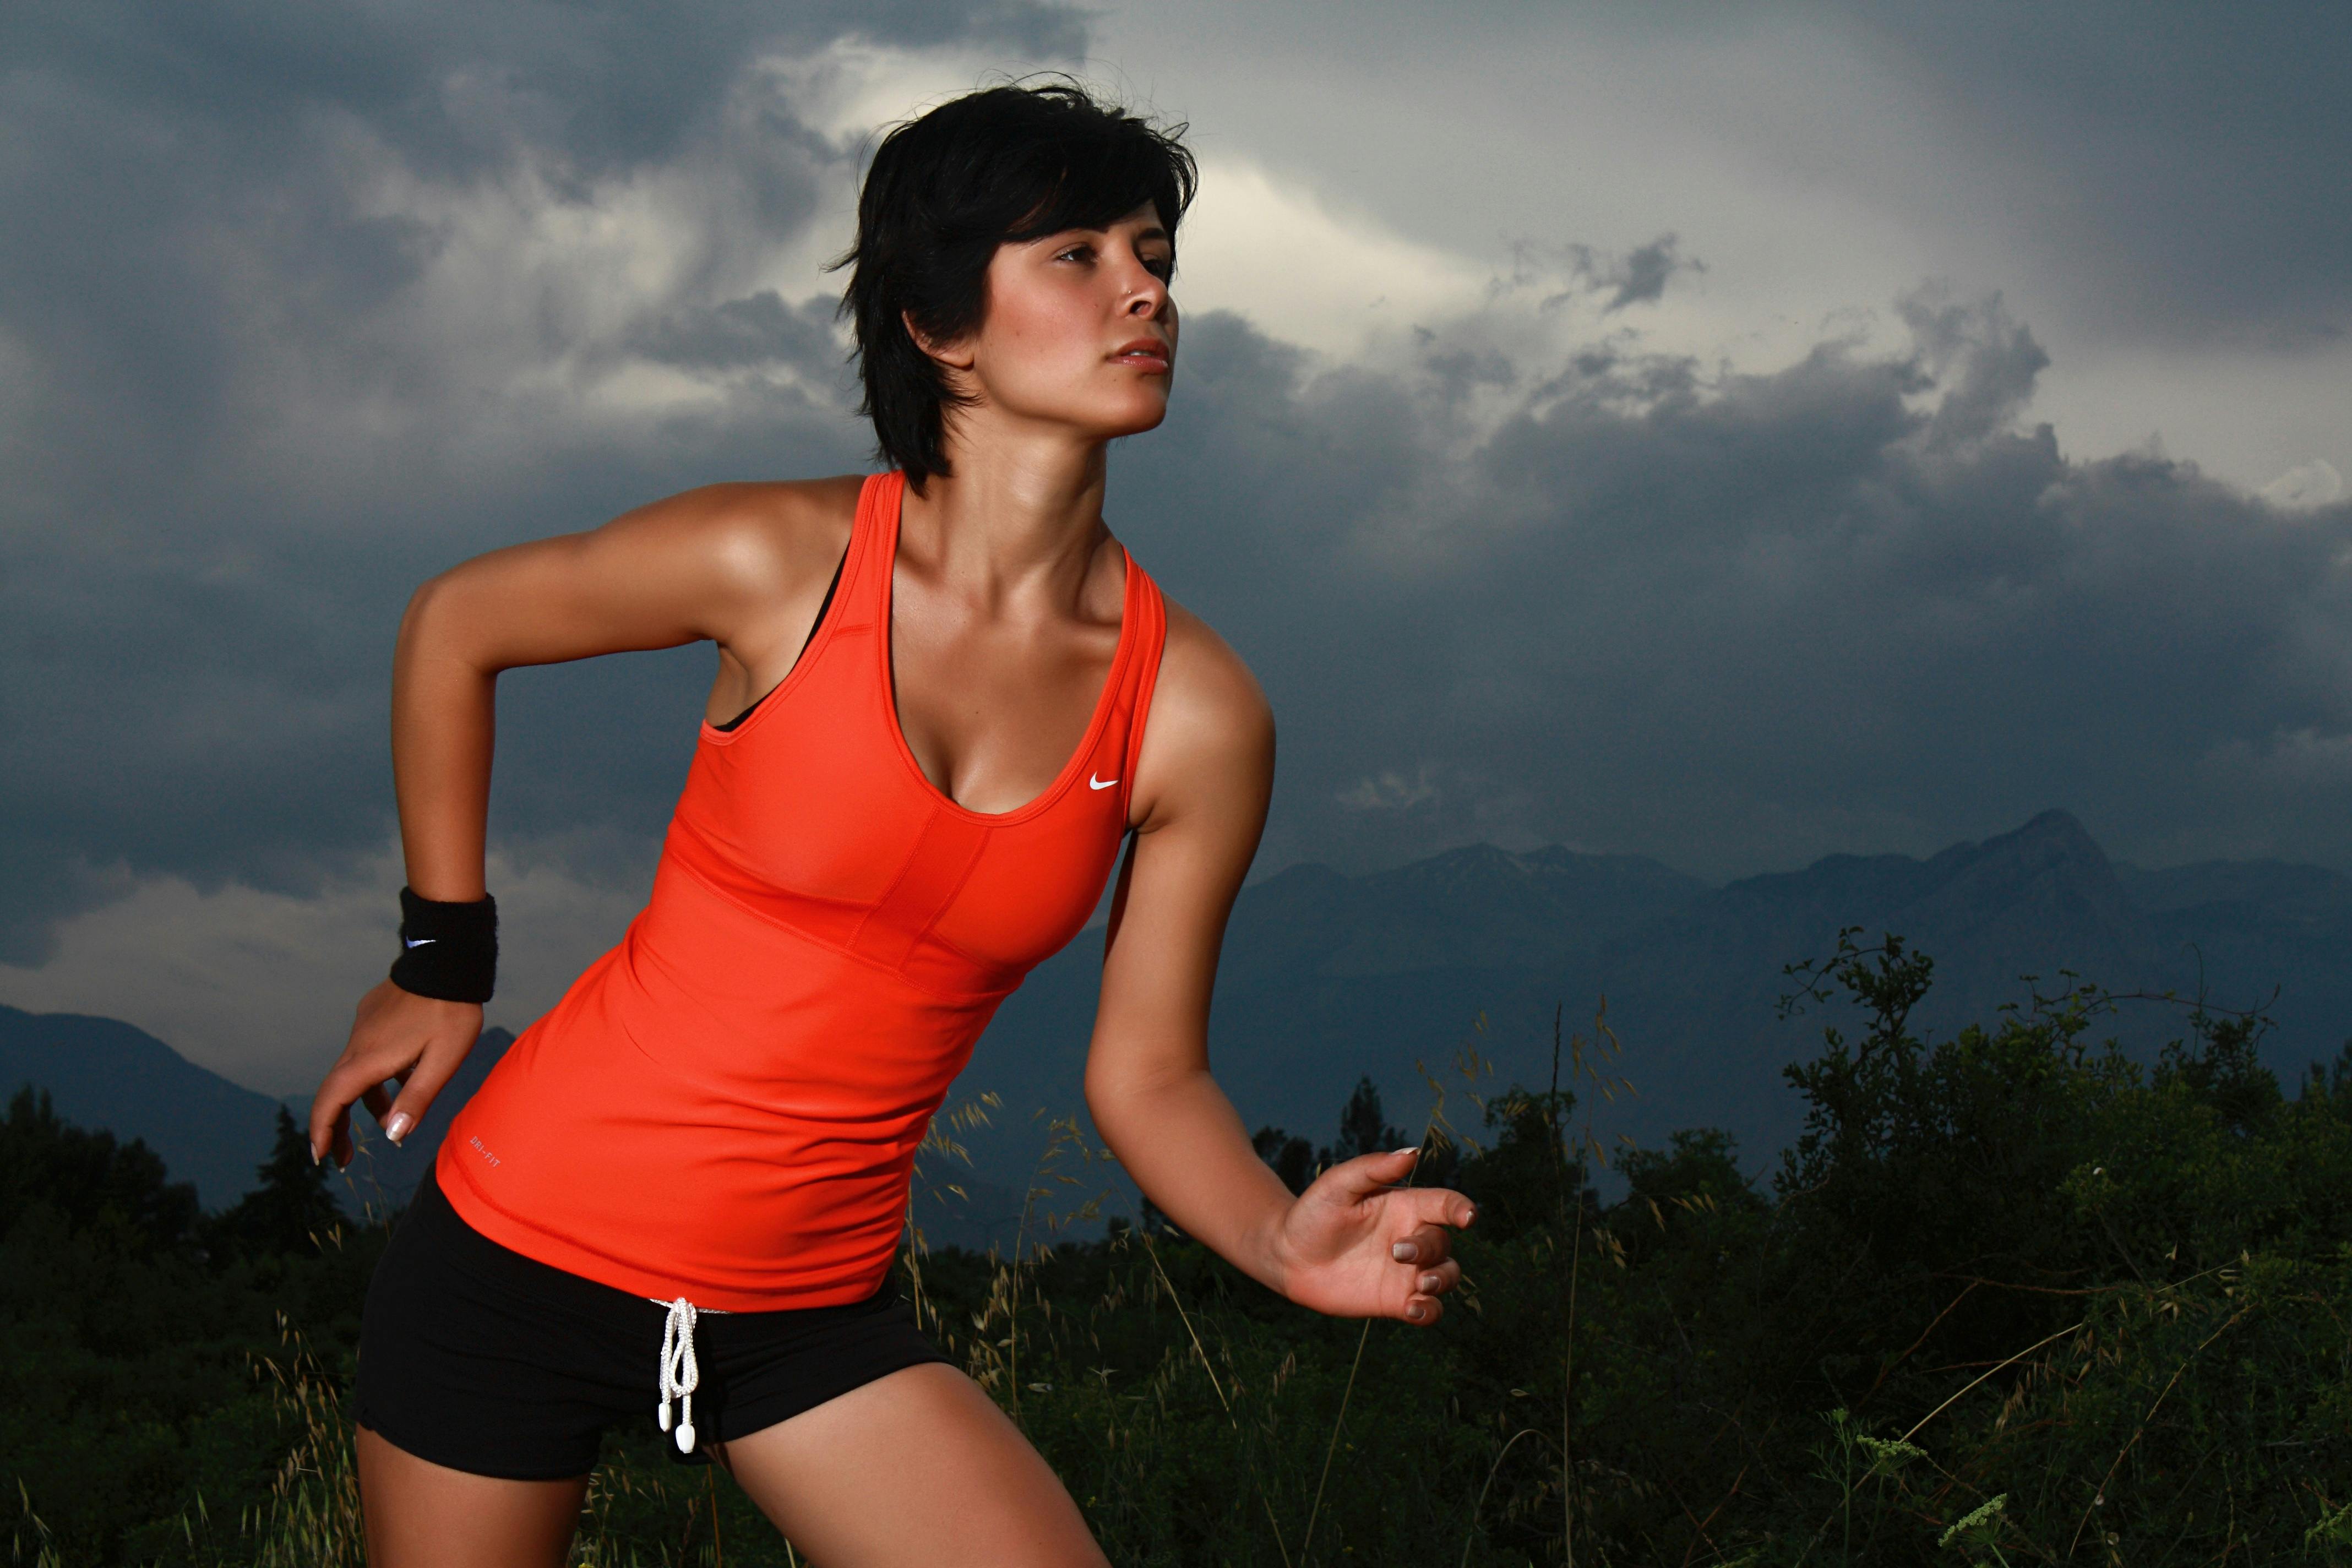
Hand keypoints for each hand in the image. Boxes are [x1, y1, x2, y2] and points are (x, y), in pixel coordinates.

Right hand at [307, 979, 482, 1166]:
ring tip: (386, 1123)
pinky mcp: (374, 1016)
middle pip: (336, 1092)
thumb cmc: (451, 1013)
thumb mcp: (442, 1061)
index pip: (332, 1101)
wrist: (448, 962)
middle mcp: (359, 1043)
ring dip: (364, 1102)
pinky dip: (376, 1077)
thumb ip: (416, 1098)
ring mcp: (365, 1028)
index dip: (322, 1130)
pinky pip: (367, 1054)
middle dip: (337, 1128)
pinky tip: (401, 1081)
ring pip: (354, 1073)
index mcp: (370, 1058)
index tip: (320, 1157)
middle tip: (343, 1159)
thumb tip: (392, 1136)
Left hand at [1272, 1148, 1474, 1324]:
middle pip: (1442, 1243)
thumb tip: (1412, 1152)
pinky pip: (1429, 1310)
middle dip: (1429, 1249)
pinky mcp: (1396, 1300)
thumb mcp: (1337, 1185)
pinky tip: (1413, 1309)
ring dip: (1442, 1281)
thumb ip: (1373, 1168)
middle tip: (1397, 1252)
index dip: (1462, 1209)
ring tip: (1420, 1285)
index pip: (1445, 1204)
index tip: (1468, 1217)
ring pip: (1447, 1276)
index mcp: (1404, 1206)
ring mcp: (1407, 1271)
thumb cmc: (1313, 1213)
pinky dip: (1430, 1311)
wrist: (1289, 1256)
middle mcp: (1411, 1237)